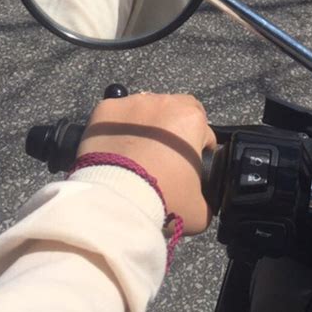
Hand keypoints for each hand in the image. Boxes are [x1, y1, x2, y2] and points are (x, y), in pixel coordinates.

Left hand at [77, 92, 216, 234]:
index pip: (203, 131)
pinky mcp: (105, 109)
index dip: (199, 150)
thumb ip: (205, 199)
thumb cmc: (163, 199)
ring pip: (145, 110)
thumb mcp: (199, 209)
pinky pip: (116, 116)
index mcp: (192, 119)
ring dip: (145, 126)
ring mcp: (132, 102)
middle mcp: (163, 102)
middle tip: (165, 156)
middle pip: (176, 111)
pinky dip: (117, 129)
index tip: (190, 166)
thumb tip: (203, 203)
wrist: (118, 201)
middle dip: (174, 130)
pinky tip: (115, 149)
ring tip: (136, 154)